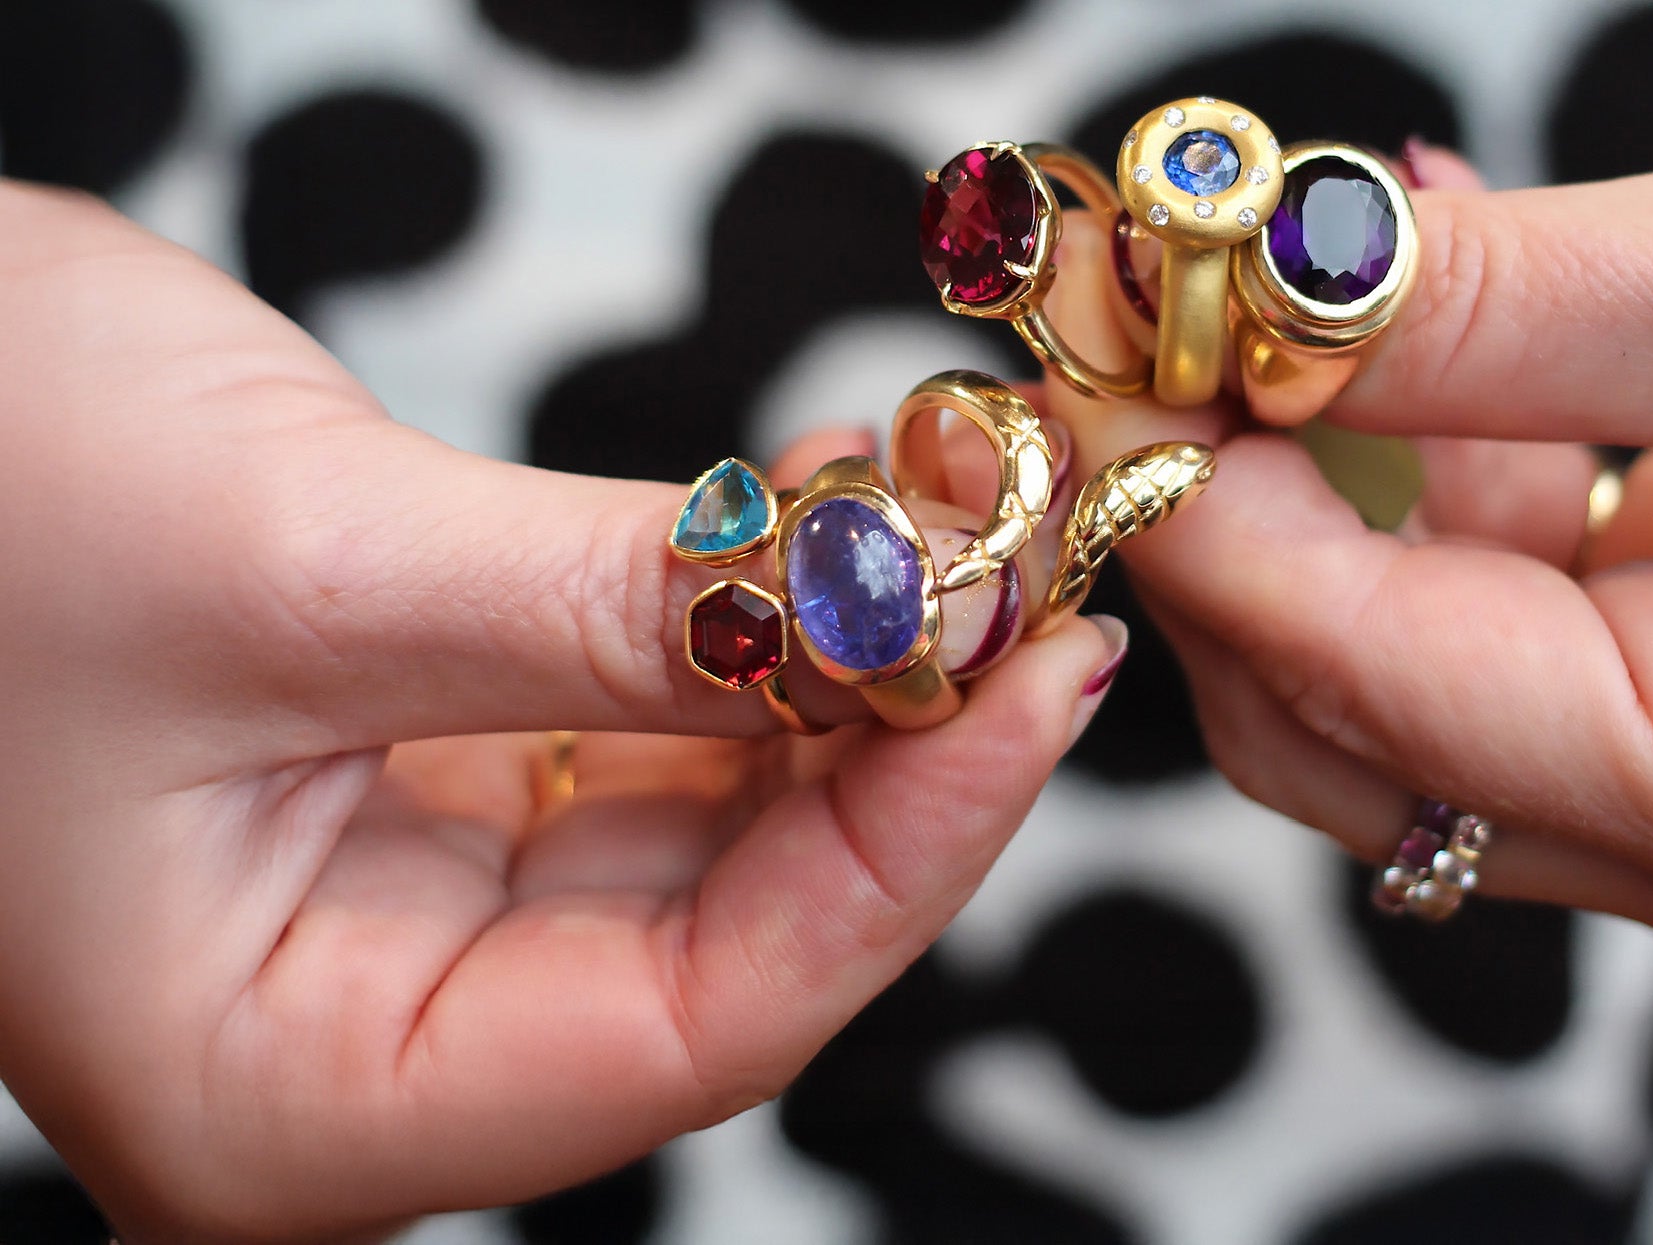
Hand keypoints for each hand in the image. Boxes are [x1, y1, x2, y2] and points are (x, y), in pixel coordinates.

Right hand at [0, 182, 1125, 1241]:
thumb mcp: (305, 566)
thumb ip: (618, 617)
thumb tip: (890, 613)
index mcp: (294, 1090)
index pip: (696, 1029)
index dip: (902, 859)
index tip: (1039, 685)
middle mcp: (363, 1033)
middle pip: (728, 937)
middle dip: (894, 751)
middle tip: (1026, 579)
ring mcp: (400, 910)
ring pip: (704, 834)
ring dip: (837, 678)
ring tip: (943, 525)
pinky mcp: (426, 783)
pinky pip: (644, 740)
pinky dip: (747, 637)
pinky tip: (823, 526)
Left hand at [1049, 41, 1652, 992]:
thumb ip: (1492, 319)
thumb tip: (1242, 308)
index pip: (1358, 673)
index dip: (1189, 512)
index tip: (1077, 367)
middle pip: (1353, 715)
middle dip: (1237, 516)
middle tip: (1154, 328)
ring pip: (1413, 679)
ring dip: (1337, 490)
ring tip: (1323, 296)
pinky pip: (1513, 628)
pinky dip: (1444, 487)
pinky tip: (1450, 333)